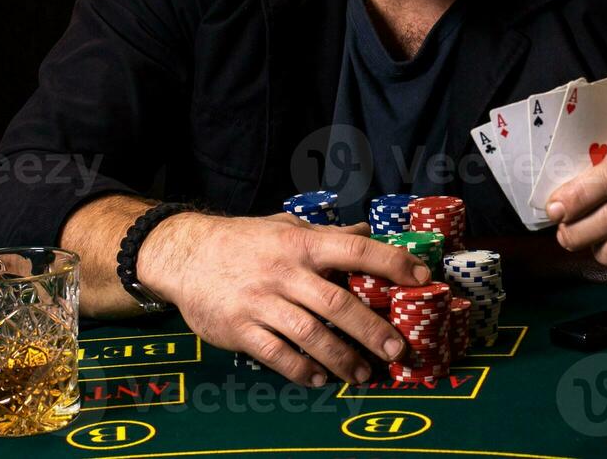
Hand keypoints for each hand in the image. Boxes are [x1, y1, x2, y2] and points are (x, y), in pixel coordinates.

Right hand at [138, 212, 429, 385]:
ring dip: (343, 359)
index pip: (355, 249)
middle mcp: (285, 273)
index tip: (421, 279)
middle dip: (372, 330)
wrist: (185, 254)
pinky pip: (278, 355)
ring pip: (311, 336)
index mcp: (302, 244)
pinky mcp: (241, 328)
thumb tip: (366, 230)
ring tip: (364, 374)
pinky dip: (303, 370)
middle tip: (398, 350)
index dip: (392, 263)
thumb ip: (326, 234)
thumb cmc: (243, 240)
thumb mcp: (286, 227)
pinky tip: (320, 378)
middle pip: (338, 303)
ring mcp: (262, 302)